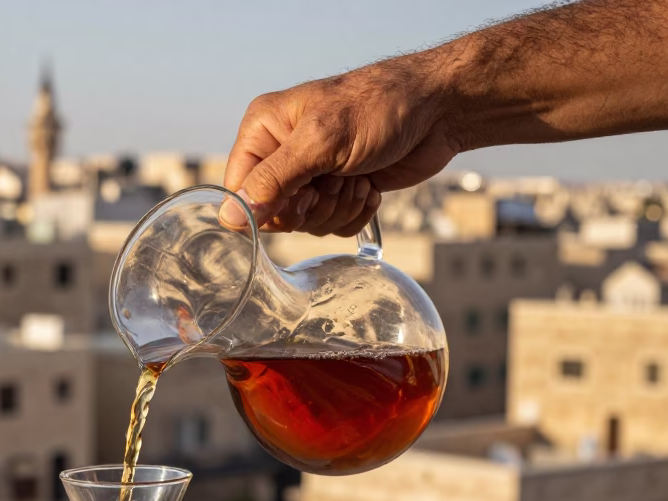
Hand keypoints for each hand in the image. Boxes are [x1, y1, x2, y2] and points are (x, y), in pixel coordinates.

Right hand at [220, 59, 462, 234]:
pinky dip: (355, 213)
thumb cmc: (379, 107)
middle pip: (273, 214)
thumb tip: (230, 216)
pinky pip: (331, 226)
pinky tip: (369, 185)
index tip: (301, 194)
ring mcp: (311, 175)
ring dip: (338, 207)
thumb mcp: (319, 142)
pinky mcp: (338, 192)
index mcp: (263, 131)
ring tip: (358, 176)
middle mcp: (282, 154)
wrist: (437, 110)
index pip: (239, 191)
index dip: (267, 206)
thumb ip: (272, 181)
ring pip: (305, 224)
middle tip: (335, 179)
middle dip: (312, 206)